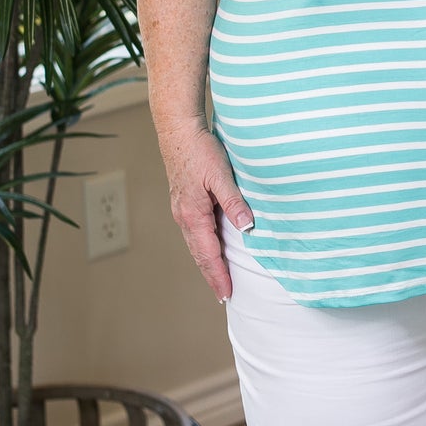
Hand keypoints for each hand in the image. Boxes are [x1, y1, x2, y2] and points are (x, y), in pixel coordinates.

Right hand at [158, 121, 253, 301]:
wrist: (178, 131)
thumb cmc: (200, 150)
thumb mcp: (221, 175)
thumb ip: (234, 202)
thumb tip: (247, 227)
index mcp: (193, 215)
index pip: (208, 254)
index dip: (219, 275)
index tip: (227, 294)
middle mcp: (184, 216)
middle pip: (199, 254)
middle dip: (212, 275)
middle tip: (224, 295)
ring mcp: (181, 209)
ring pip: (195, 244)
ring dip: (207, 262)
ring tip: (218, 277)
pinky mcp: (183, 201)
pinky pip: (194, 232)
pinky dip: (203, 246)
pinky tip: (210, 246)